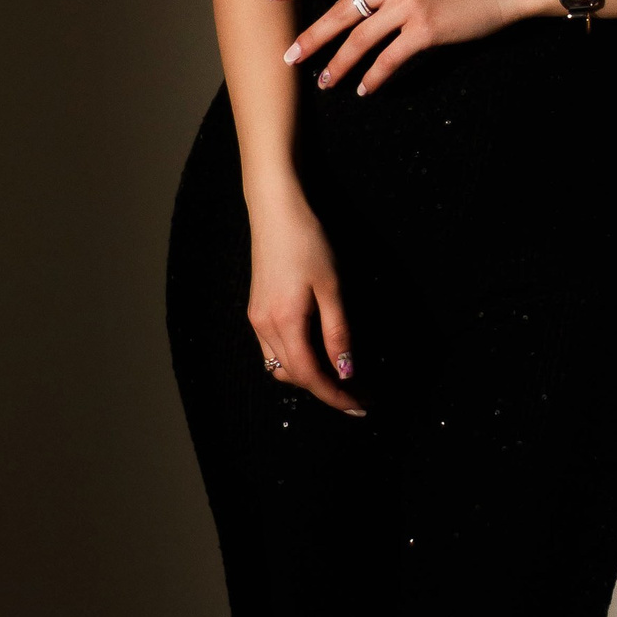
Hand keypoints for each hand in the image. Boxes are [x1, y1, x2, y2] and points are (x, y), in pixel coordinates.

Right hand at [246, 191, 365, 414]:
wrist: (276, 209)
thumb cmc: (308, 241)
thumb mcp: (332, 287)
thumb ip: (338, 332)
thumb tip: (346, 371)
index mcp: (284, 322)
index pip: (310, 376)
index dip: (335, 396)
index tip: (361, 406)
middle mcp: (264, 327)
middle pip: (294, 377)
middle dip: (326, 390)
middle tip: (359, 393)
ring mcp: (256, 318)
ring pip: (280, 367)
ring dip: (308, 377)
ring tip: (339, 374)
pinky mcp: (255, 309)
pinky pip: (273, 350)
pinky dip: (295, 359)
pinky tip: (315, 350)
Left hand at [268, 0, 547, 96]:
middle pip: (340, 11)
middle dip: (311, 37)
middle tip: (288, 56)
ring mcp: (408, 3)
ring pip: (360, 40)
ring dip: (338, 64)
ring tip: (324, 82)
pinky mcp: (425, 30)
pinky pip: (389, 59)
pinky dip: (374, 77)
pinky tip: (364, 89)